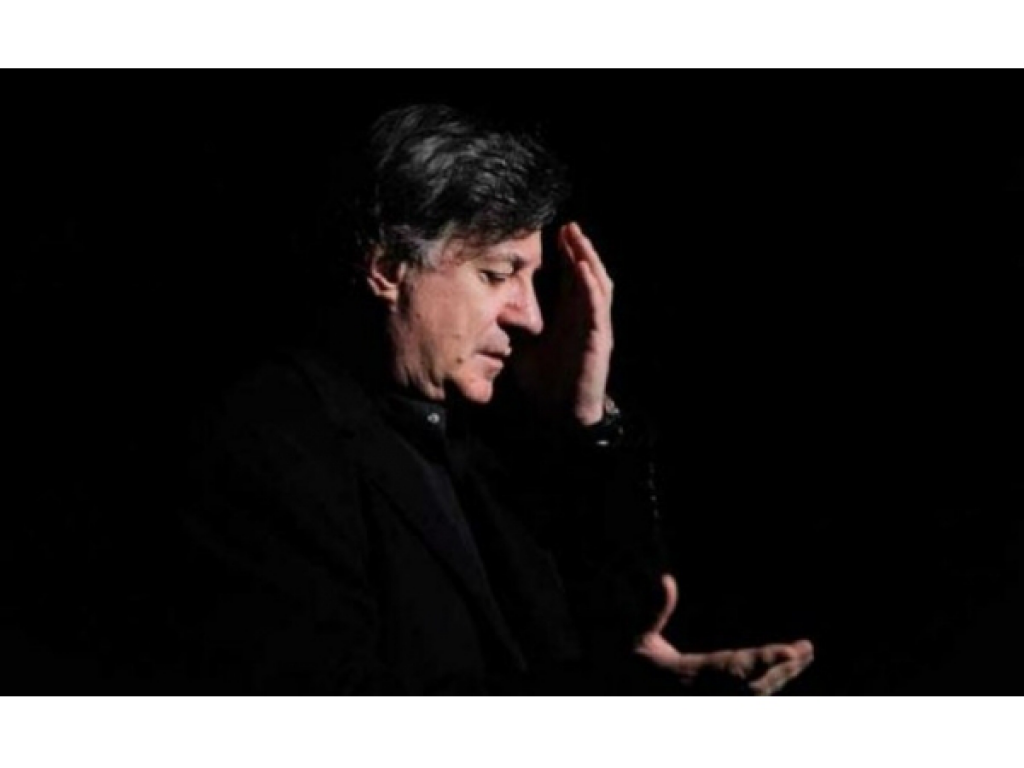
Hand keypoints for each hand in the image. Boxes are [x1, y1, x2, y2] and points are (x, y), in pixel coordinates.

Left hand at [511, 222, 613, 425]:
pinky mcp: (599, 338)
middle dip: (578, 248)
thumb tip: (493, 309)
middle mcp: (585, 317)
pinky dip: (590, 286)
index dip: (566, 255)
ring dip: (587, 259)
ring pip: (597, 284)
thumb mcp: (520, 347)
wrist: (560, 412)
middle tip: (568, 225)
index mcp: (570, 316)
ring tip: (578, 238)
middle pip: (586, 273)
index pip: (571, 278)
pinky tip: (582, 269)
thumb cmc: (545, 381)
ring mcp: (594, 326)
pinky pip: (596, 307)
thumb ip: (511, 328)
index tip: (556, 233)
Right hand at [636, 575, 814, 694]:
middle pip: (754, 685)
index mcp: (690, 674)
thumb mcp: (639, 636)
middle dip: (781, 668)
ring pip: (756, 693)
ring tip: (803, 655)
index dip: (764, 660)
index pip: (734, 668)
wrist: (631, 689)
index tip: (790, 652)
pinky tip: (785, 668)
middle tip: (806, 649)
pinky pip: (750, 695)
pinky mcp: (717, 701)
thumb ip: (655, 611)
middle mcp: (707, 691)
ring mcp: (713, 699)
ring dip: (781, 676)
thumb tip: (666, 579)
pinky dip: (770, 682)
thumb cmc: (635, 662)